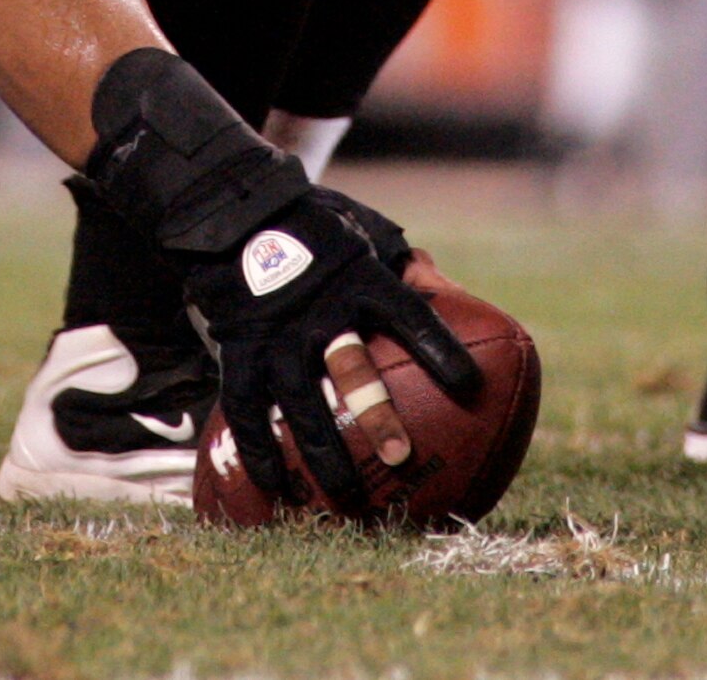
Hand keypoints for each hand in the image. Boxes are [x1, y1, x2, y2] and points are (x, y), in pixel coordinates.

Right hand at [175, 185, 477, 505]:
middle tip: (400, 456)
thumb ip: (398, 265)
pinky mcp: (240, 349)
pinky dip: (259, 448)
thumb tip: (447, 286)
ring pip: (299, 399)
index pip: (409, 314)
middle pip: (351, 366)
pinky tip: (274, 486)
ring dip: (322, 448)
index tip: (469, 387)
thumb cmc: (314, 231)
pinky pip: (247, 407)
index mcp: (360, 279)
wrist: (237, 216)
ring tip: (344, 491)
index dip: (439, 349)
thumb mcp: (361, 234)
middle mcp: (320, 310)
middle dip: (375, 413)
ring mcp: (277, 334)